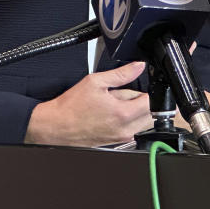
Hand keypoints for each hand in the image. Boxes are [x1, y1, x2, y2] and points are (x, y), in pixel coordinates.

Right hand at [24, 62, 152, 146]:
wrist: (57, 126)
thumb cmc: (72, 107)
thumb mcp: (96, 81)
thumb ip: (121, 73)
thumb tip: (138, 66)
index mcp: (122, 113)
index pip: (152, 103)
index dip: (150, 91)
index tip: (143, 85)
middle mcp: (125, 129)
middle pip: (151, 114)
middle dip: (143, 101)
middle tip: (124, 93)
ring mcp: (122, 138)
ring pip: (143, 123)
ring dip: (137, 111)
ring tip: (116, 104)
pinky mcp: (117, 142)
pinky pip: (132, 129)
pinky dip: (128, 120)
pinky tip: (112, 113)